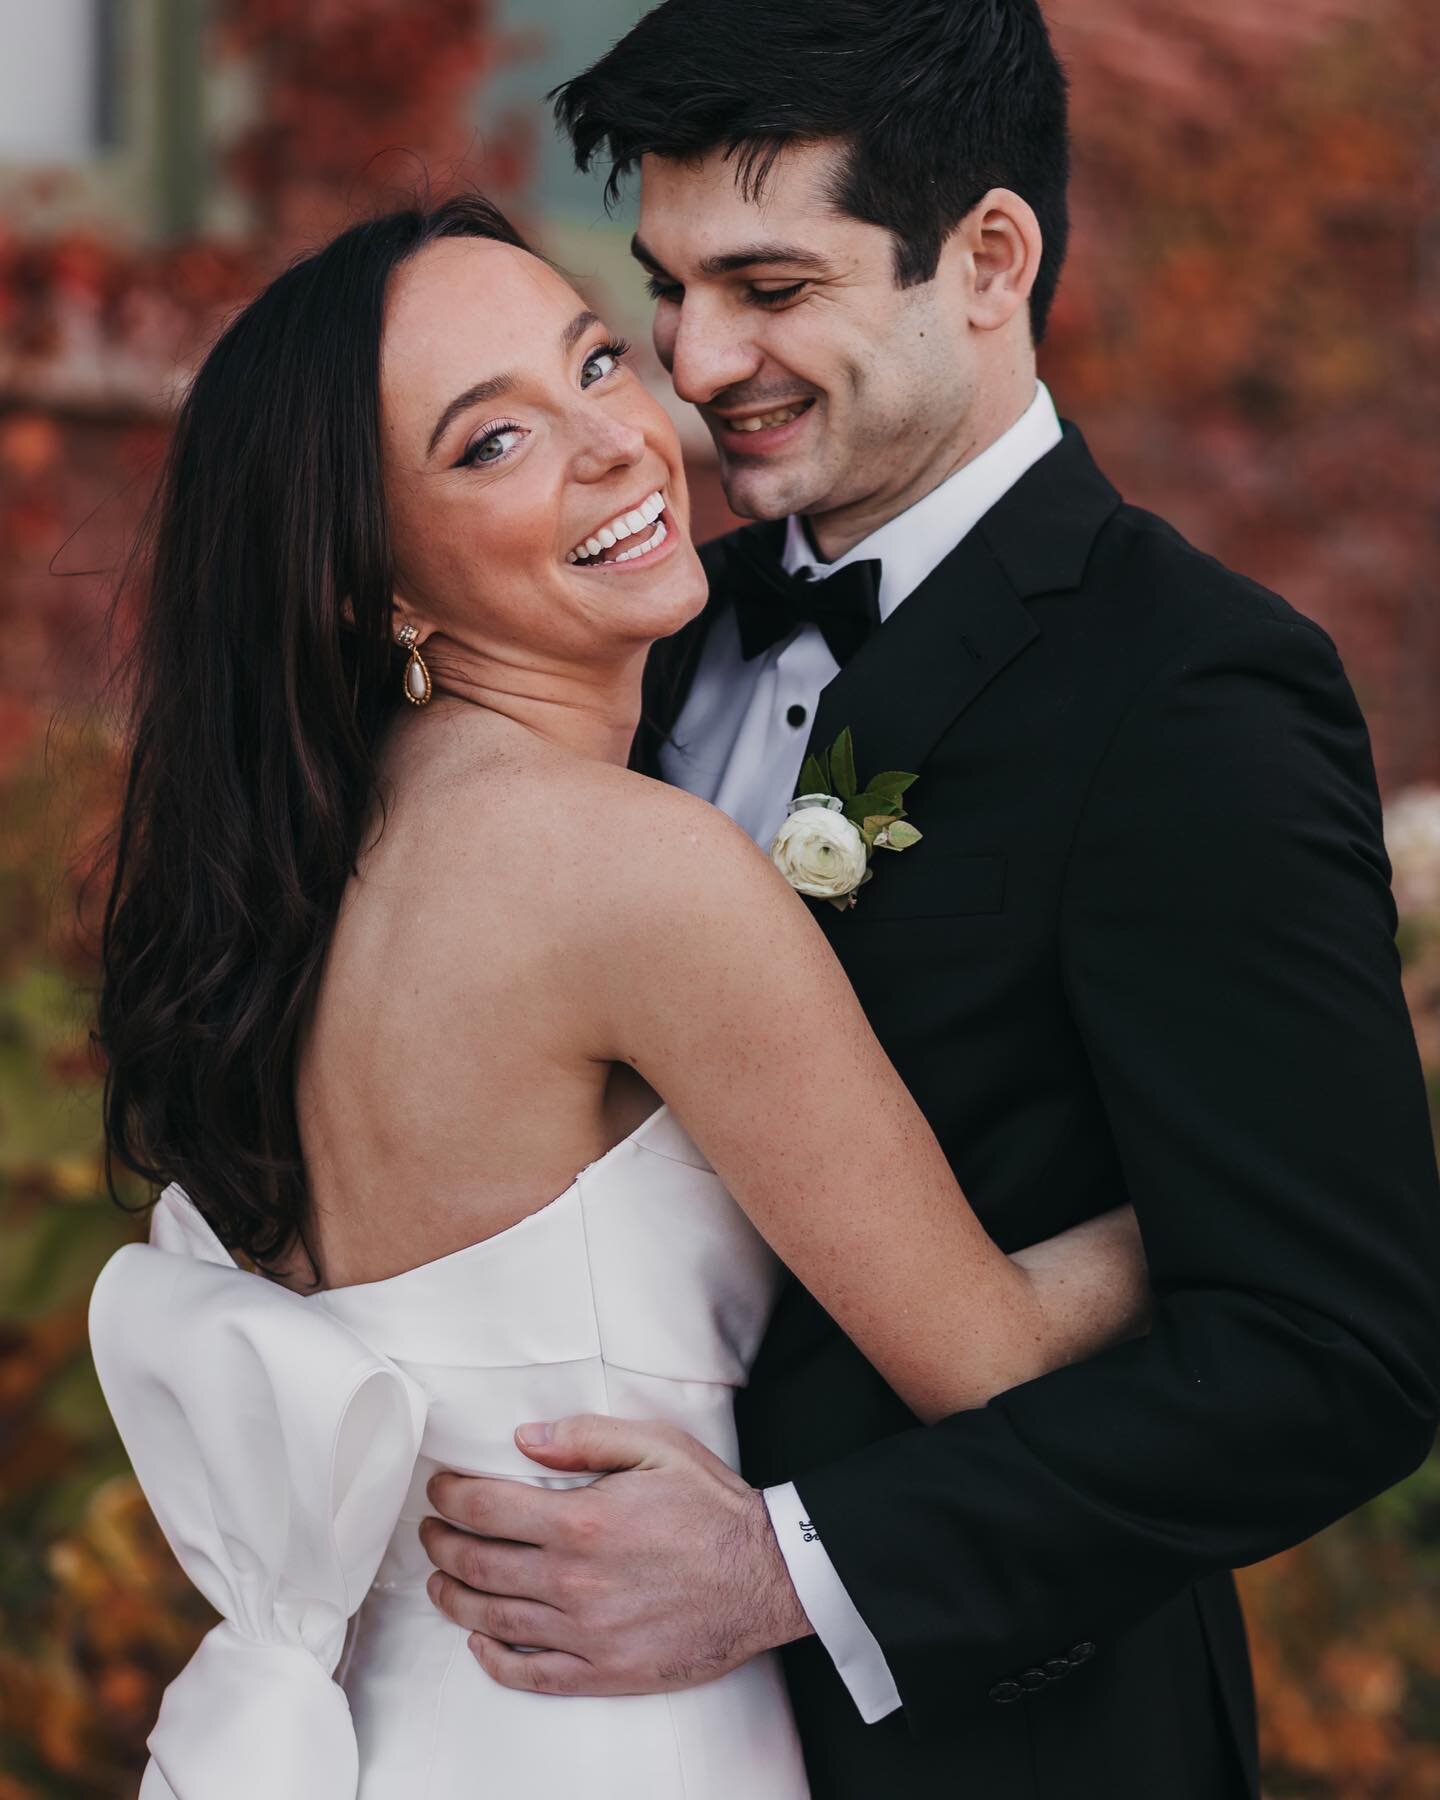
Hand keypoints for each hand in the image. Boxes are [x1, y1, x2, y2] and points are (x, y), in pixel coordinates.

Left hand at [420, 1416, 813, 1695]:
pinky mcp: (603, 1672)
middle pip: (478, 1564)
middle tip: (429, 1530)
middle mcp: (574, 1581)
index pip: (487, 1508)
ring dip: (453, 1598)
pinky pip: (530, 1673)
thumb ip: (586, 1437)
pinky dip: (493, 1659)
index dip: (450, 1496)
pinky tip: (479, 1642)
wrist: (766, 1575)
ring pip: (492, 1619)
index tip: (438, 1490)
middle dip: (441, 1544)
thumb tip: (525, 1439)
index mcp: (582, 1521)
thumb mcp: (656, 1446)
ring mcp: (585, 1633)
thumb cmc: (712, 1506)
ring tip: (439, 1580)